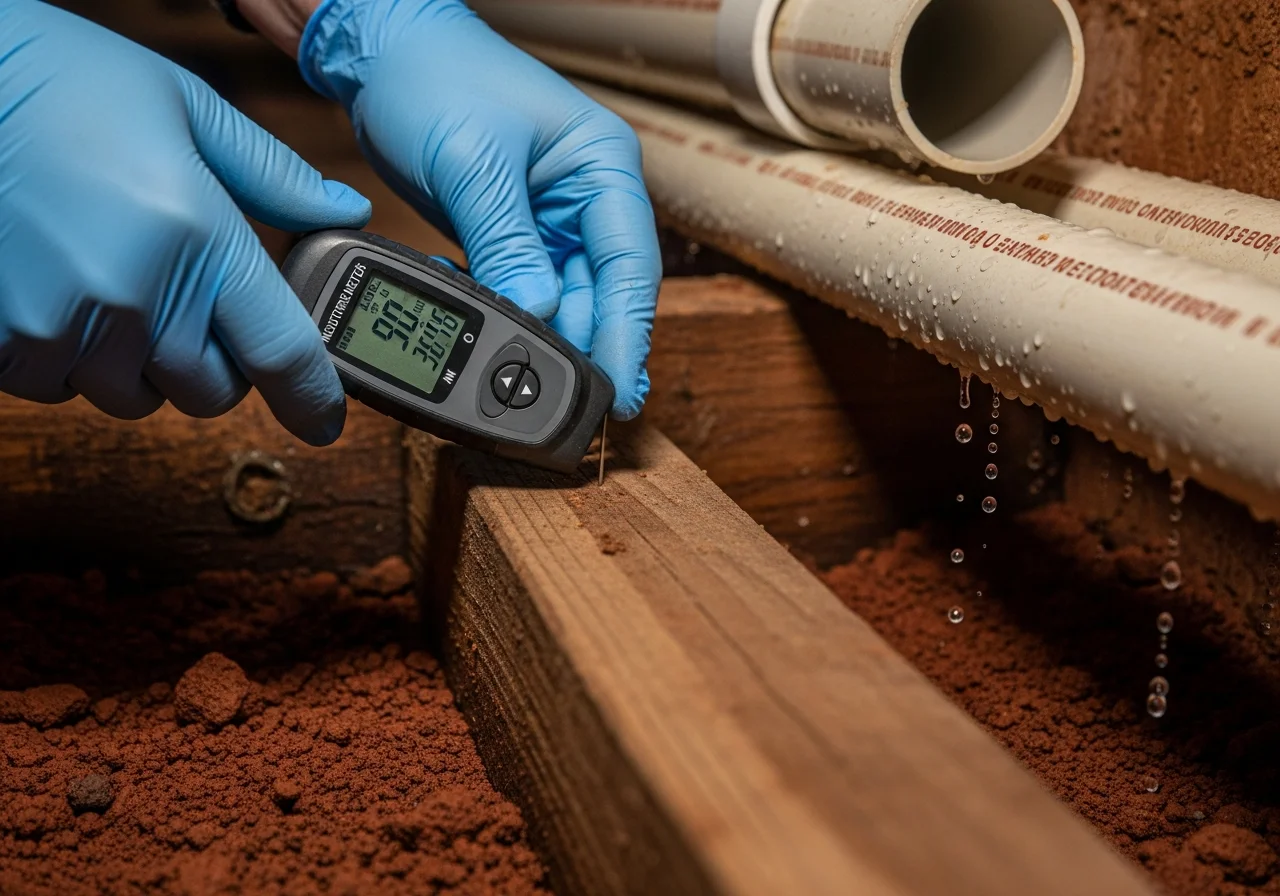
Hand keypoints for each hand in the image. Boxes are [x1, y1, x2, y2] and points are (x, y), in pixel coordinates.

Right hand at [0, 0, 371, 443]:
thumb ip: (274, 175)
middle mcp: (136, 298)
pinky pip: (60, 387)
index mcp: (198, 238)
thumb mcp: (185, 107)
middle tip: (186, 299)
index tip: (324, 420)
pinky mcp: (3, 344)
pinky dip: (69, 357)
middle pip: (209, 392)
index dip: (312, 397)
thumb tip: (346, 213)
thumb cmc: (62, 84)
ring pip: (133, 395)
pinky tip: (58, 290)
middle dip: (213, 362)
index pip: (280, 353)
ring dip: (137, 362)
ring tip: (111, 281)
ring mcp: (62, 328)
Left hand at [297, 0, 661, 418]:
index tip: (620, 390)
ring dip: (550, 340)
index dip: (628, 333)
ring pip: (565, 299)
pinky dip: (516, 320)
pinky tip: (503, 345)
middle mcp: (586, 196)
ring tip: (534, 385)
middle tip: (577, 407)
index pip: (631, 264)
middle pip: (604, 292)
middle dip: (590, 348)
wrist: (380, 50)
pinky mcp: (513, 233)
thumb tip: (537, 313)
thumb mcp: (472, 162)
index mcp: (601, 165)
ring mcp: (550, 218)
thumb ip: (506, 243)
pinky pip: (526, 290)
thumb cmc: (433, 76)